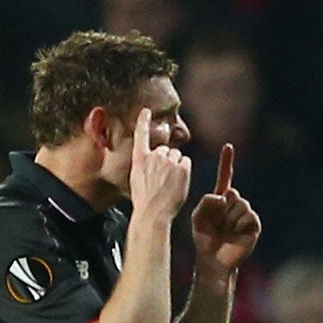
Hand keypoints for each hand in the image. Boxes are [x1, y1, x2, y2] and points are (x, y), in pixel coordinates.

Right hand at [130, 107, 192, 224]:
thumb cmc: (144, 201)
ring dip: (175, 166)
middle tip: (162, 179)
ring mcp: (169, 160)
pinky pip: (186, 162)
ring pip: (177, 156)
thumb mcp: (137, 180)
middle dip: (166, 161)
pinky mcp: (182, 166)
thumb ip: (146, 165)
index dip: (143, 121)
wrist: (153, 212)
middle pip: (165, 150)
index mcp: (139, 159)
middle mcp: (154, 156)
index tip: (146, 111)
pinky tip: (178, 182)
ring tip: (169, 183)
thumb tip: (156, 161)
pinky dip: (184, 171)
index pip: (141, 135)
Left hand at [189, 143, 261, 274]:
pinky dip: (238, 224)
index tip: (227, 146)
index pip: (225, 177)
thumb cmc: (204, 238)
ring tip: (225, 230)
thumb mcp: (198, 217)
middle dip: (221, 210)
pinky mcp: (254, 224)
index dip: (226, 162)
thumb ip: (206, 202)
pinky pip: (247, 215)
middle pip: (231, 193)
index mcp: (221, 200)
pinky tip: (235, 234)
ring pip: (239, 204)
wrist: (213, 260)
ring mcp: (245, 213)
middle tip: (217, 224)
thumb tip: (224, 196)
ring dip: (228, 219)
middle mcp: (235, 203)